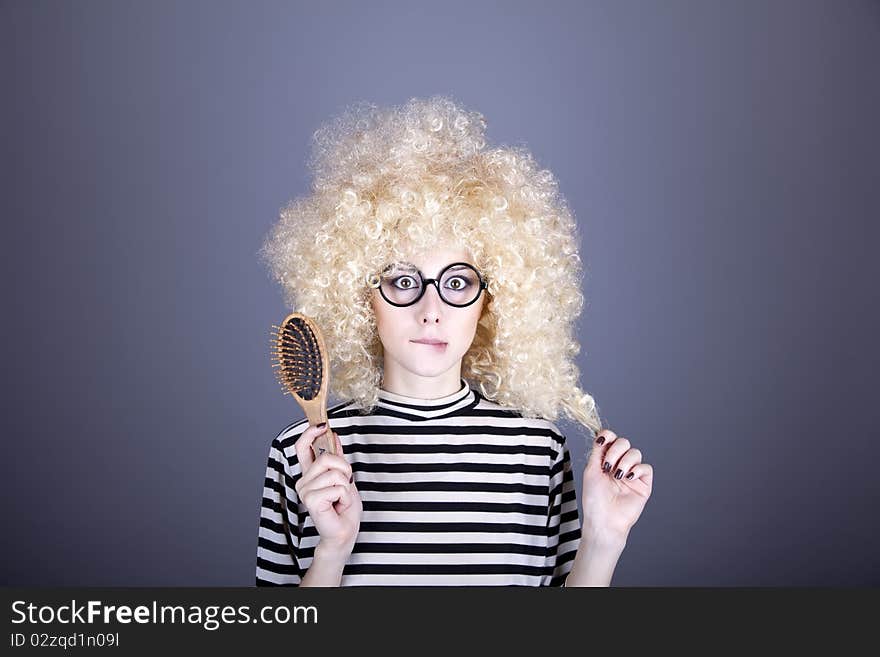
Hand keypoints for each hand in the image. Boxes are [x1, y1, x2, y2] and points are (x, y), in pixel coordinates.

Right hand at [294, 424, 361, 555]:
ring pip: (335, 473)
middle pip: (327, 458)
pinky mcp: (310, 500)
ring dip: (346, 486)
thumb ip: (337, 458)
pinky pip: (337, 487)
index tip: (323, 425)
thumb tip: (334, 436)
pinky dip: (345, 497)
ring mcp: (304, 491)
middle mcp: (303, 481)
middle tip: (344, 486)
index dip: (310, 433)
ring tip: (341, 499)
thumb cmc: (343, 508)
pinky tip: (339, 506)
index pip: (302, 447)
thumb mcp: (344, 477)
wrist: (344, 532)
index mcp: (309, 474)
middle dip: (344, 470)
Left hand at [580, 428, 652, 544]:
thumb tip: (601, 435)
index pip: (611, 439)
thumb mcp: (591, 471)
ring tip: (617, 476)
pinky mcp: (643, 484)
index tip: (602, 441)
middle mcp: (619, 464)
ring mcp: (632, 473)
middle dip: (615, 450)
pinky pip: (645, 468)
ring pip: (635, 453)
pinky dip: (637, 469)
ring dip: (624, 461)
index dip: (608, 436)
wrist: (604, 520)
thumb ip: (597, 452)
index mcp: (605, 460)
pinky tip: (627, 478)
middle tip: (607, 466)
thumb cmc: (594, 499)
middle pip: (624, 442)